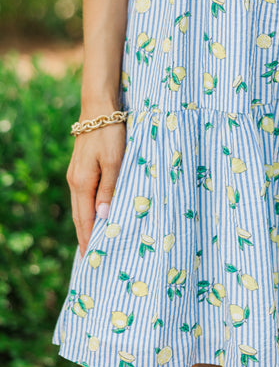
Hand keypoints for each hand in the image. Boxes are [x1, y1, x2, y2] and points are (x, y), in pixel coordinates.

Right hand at [66, 121, 126, 257]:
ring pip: (80, 206)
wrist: (99, 109)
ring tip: (92, 240)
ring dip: (85, 223)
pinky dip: (87, 209)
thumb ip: (109, 189)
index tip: (92, 257)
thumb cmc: (110, 134)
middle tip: (91, 257)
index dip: (89, 238)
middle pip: (79, 215)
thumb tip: (102, 217)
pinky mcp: (81, 168)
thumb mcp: (115, 161)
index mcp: (83, 183)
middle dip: (84, 235)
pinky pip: (83, 195)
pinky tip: (94, 213)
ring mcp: (76, 174)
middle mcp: (75, 181)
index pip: (85, 218)